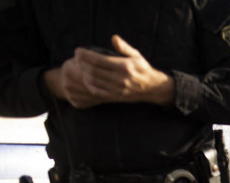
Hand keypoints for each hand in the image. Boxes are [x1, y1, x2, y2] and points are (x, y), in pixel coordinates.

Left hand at [44, 34, 174, 108]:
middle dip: (81, 63)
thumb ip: (124, 47)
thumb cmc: (143, 68)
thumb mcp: (136, 55)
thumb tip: (113, 38)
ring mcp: (117, 89)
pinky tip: (86, 78)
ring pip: (93, 81)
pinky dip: (88, 84)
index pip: (99, 60)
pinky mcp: (116, 97)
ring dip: (83, 73)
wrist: (153, 88)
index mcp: (124, 66)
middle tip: (76, 58)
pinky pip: (97, 91)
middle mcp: (120, 79)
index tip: (78, 51)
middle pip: (93, 71)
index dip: (85, 55)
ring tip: (79, 66)